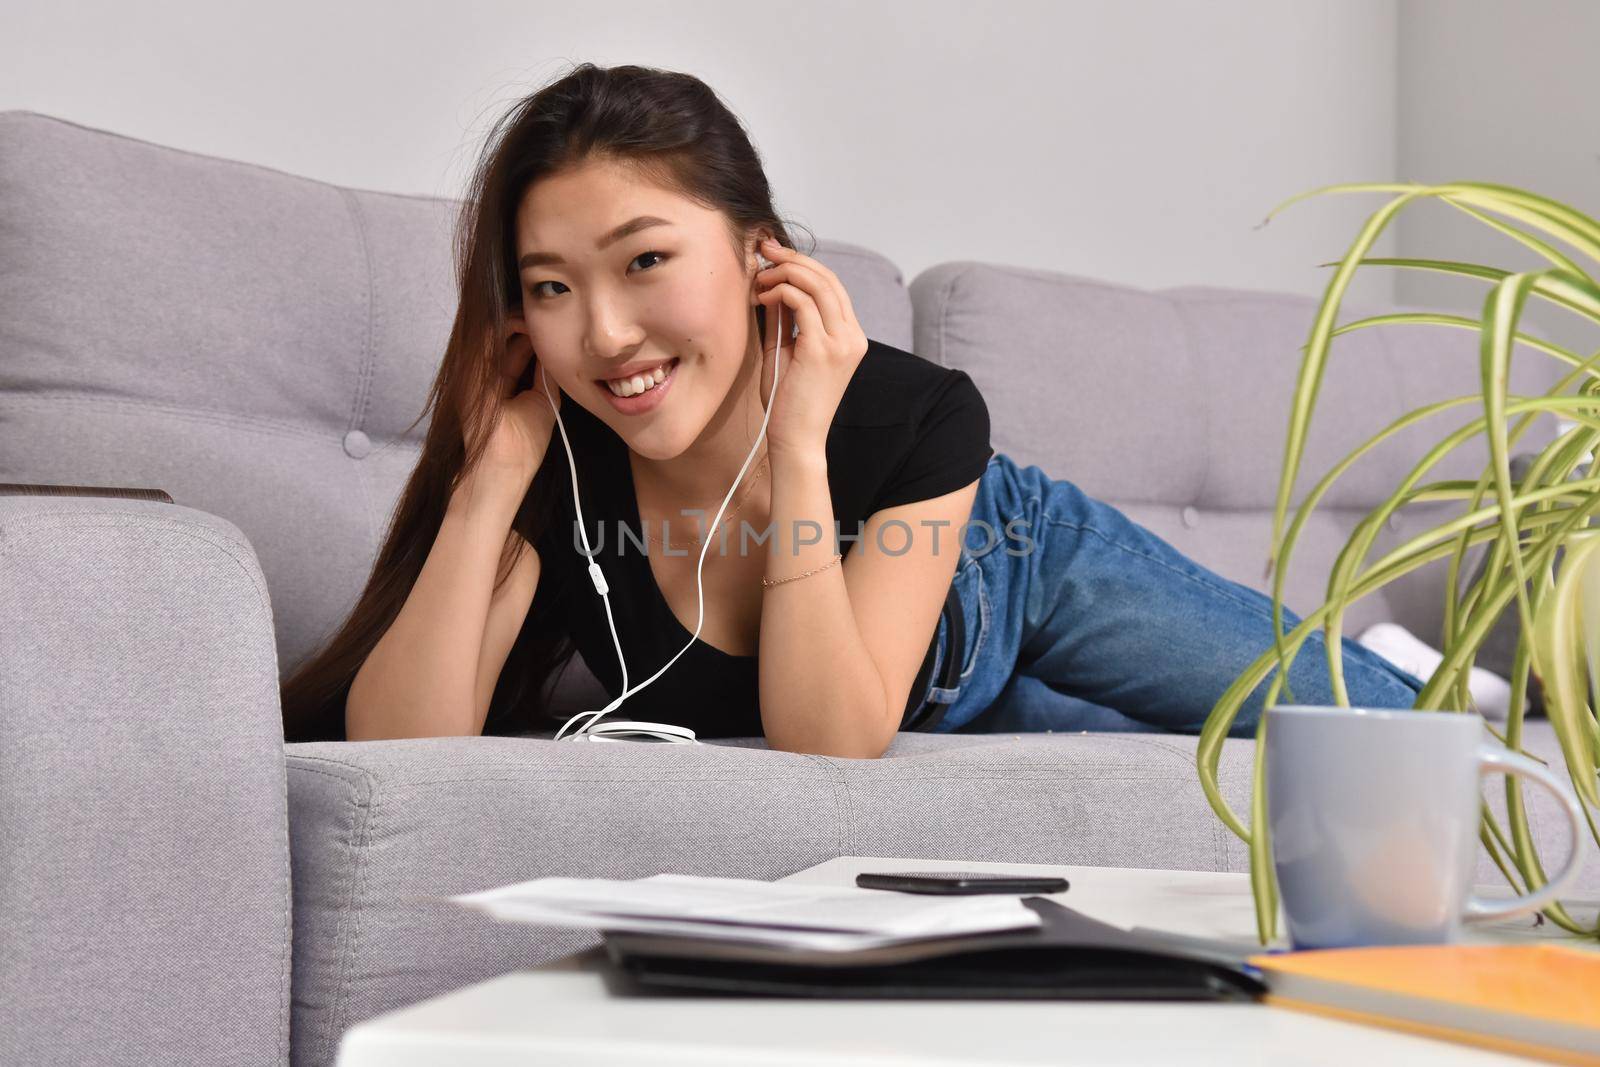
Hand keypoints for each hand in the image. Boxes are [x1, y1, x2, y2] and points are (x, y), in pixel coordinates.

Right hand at [472, 311, 561, 477]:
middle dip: (526, 324)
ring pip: (493, 333)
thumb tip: (552, 347)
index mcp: (500, 382)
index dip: (533, 335)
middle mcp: (485, 374)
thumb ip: (545, 373)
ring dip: (517, 321)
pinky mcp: (469, 371)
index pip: (516, 348)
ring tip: (537, 316)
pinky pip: (485, 338)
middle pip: (504, 337)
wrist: (504, 465)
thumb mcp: (542, 399)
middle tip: (547, 316)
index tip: (555, 326)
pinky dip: (505, 326)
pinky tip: (525, 322)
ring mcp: (475, 372)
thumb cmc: (524, 443)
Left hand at [753, 238, 868, 456]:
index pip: (832, 285)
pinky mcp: (823, 350)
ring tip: (759, 279)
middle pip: (828, 278)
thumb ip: (784, 318)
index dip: (803, 263)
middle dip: (793, 259)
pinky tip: (762, 298)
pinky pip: (803, 304)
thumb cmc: (788, 402)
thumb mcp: (786, 350)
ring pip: (817, 285)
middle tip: (763, 251)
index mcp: (850, 336)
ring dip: (783, 274)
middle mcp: (853, 336)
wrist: (795, 440)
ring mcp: (842, 343)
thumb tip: (773, 283)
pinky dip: (780, 293)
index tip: (773, 255)